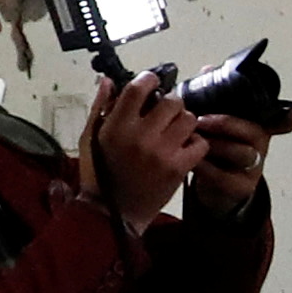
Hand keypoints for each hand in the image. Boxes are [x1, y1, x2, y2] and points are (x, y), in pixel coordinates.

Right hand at [83, 73, 207, 229]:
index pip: (138, 89)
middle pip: (171, 102)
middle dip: (170, 105)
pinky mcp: (178, 168)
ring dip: (184, 123)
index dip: (148, 79)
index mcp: (115, 127)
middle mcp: (140, 136)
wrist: (112, 213)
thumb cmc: (99, 173)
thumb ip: (101, 107)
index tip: (151, 82)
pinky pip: (200, 143)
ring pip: (189, 119)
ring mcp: (161, 152)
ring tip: (173, 132)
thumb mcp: (91, 139)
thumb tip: (109, 80)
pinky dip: (195, 144)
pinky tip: (183, 149)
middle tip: (164, 114)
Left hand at [186, 108, 288, 220]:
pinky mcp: (241, 187)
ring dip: (214, 145)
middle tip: (200, 120)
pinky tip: (192, 161)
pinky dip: (205, 167)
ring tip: (192, 140)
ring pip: (241, 153)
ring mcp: (254, 168)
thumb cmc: (214, 148)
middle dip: (226, 124)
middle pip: (255, 132)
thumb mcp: (215, 123)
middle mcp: (261, 146)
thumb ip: (214, 99)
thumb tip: (206, 71)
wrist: (212, 187)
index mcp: (258, 126)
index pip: (280, 120)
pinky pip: (224, 176)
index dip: (288, 117)